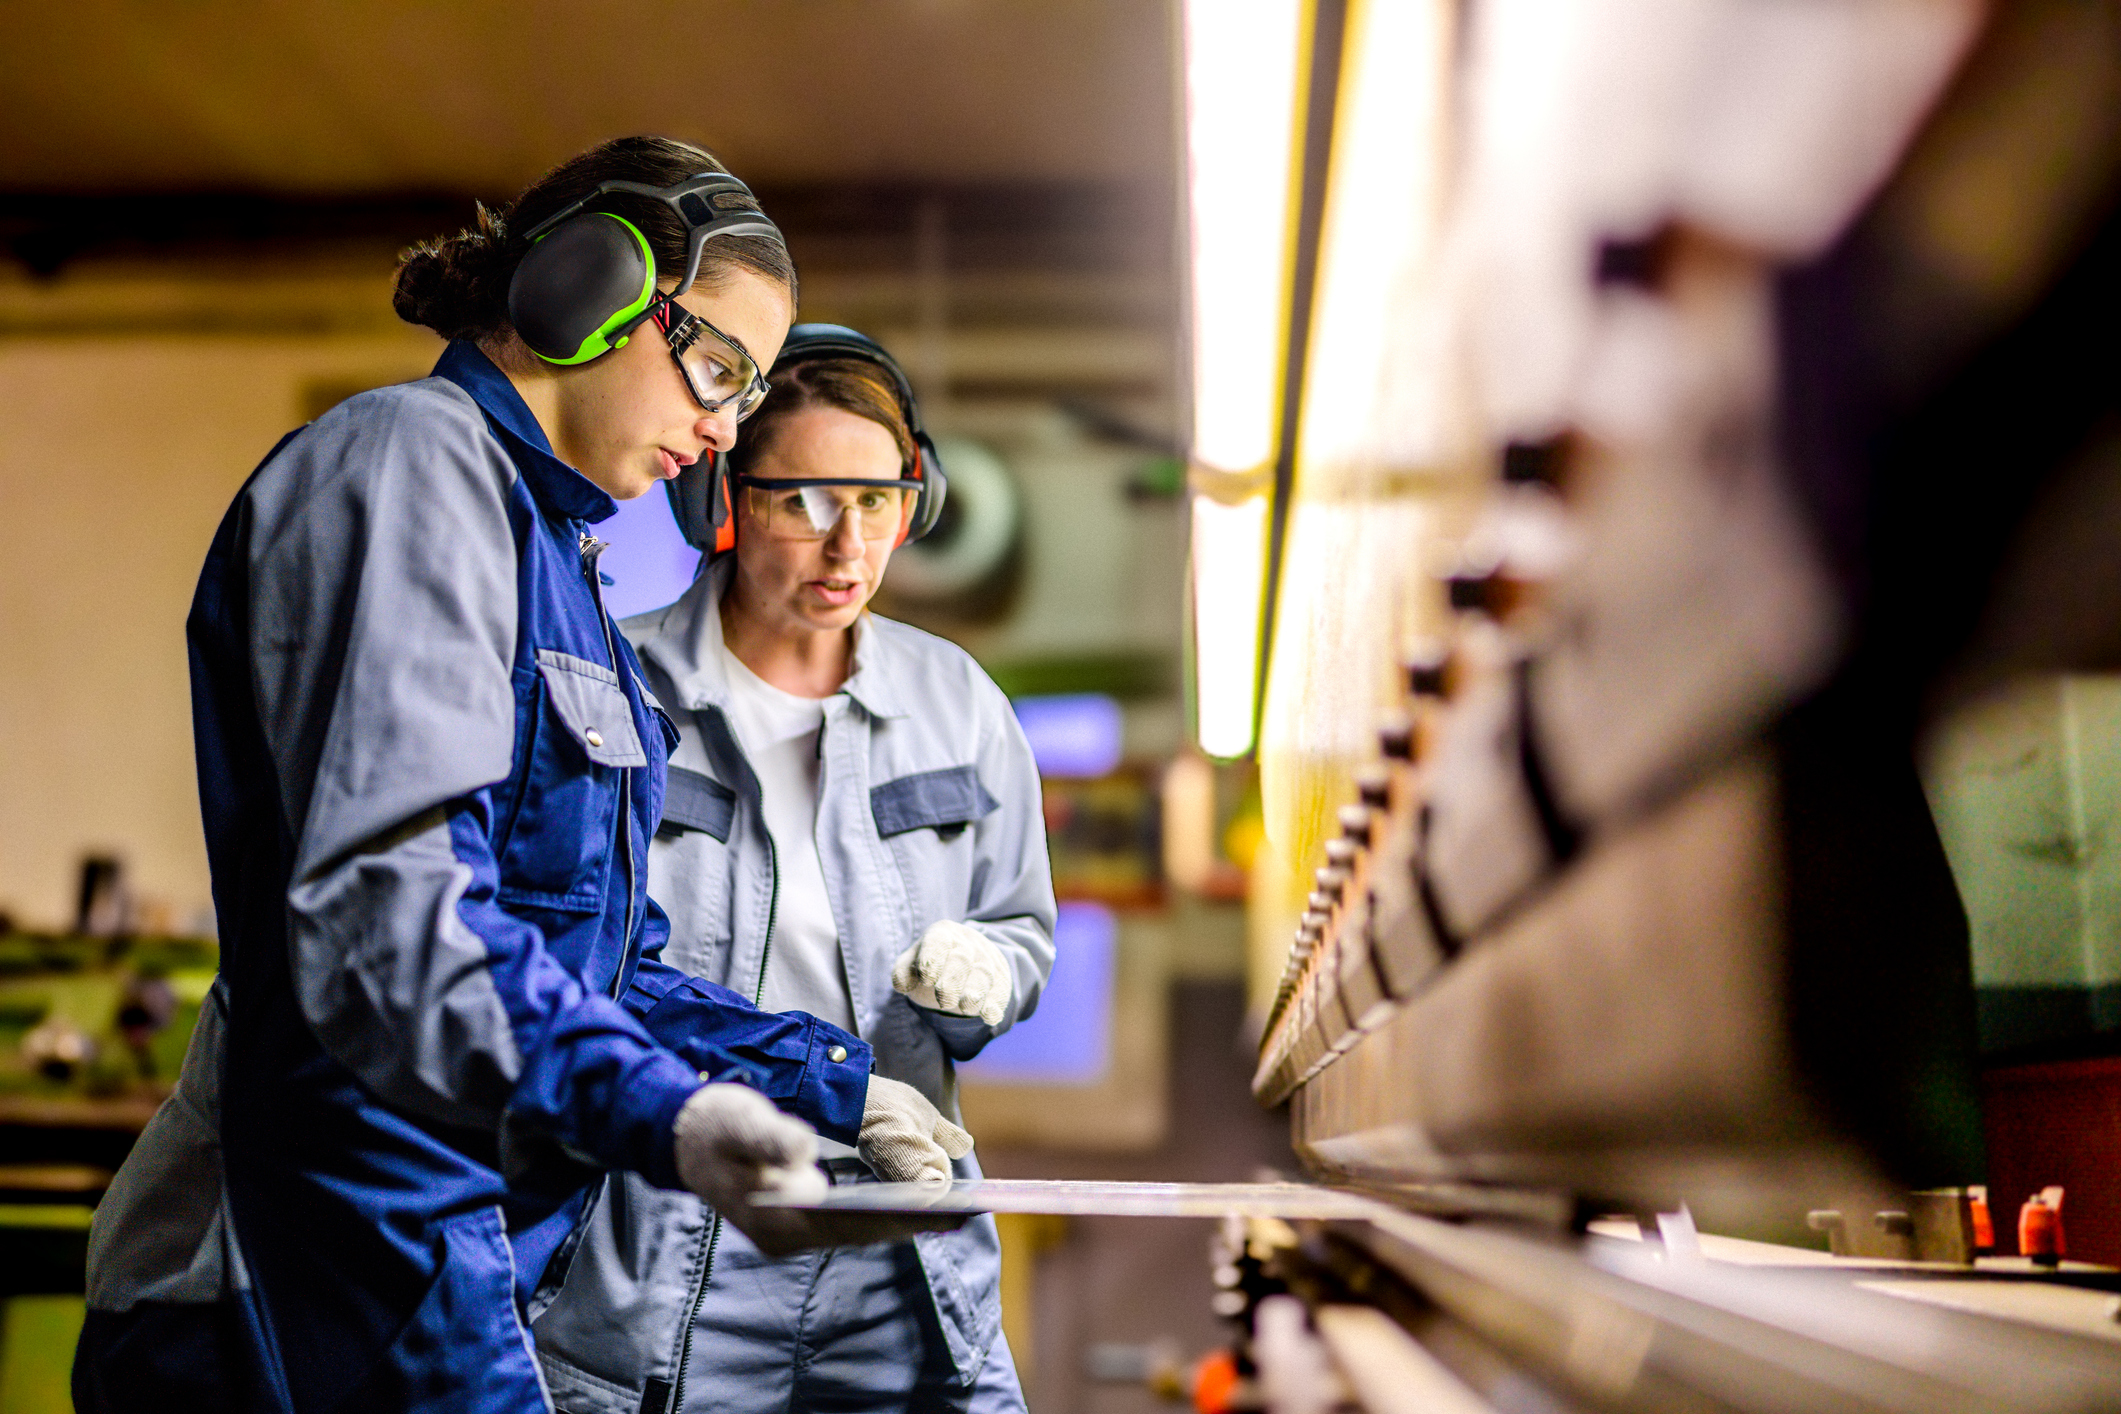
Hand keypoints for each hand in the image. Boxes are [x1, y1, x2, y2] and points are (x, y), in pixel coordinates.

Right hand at [674, 1084, 964, 1255]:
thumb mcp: (739, 1120)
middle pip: (860, 1232)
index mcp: (777, 1218)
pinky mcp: (793, 1221)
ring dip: (900, 1220)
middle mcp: (785, 1236)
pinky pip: (846, 1221)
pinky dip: (879, 1212)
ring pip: (856, 1230)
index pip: (850, 1222)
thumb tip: (803, 1148)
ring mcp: (788, 1233)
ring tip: (952, 1208)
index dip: (898, 1217)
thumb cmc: (713, 1123)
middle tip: (967, 1212)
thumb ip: (771, 1135)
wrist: (681, 1135)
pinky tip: (911, 1201)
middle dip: (911, 1222)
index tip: (942, 1212)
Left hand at [891, 921, 1010, 1026]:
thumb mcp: (913, 963)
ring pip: (984, 974)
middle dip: (954, 980)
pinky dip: (995, 1004)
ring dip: (976, 992)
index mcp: (943, 934)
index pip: (939, 942)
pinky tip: (990, 1016)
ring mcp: (987, 960)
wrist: (965, 961)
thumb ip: (903, 972)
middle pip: (963, 959)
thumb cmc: (932, 963)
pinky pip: (999, 991)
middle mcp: (968, 944)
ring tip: (967, 1007)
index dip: (933, 959)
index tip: (926, 978)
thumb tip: (902, 985)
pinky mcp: (1000, 980)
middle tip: (944, 999)